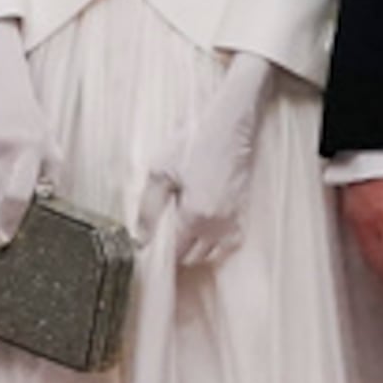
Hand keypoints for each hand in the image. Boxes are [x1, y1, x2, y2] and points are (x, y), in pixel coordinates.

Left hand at [141, 53, 273, 268]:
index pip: (175, 255)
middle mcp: (217, 224)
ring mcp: (233, 220)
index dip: (159, 256)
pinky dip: (214, 243)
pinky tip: (201, 229)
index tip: (148, 251)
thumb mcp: (160, 172)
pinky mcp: (241, 211)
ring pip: (212, 253)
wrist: (229, 123)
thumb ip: (148, 210)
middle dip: (176, 254)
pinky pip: (228, 243)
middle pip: (194, 258)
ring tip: (179, 235)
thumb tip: (140, 239)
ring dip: (195, 250)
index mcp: (195, 217)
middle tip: (160, 239)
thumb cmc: (194, 142)